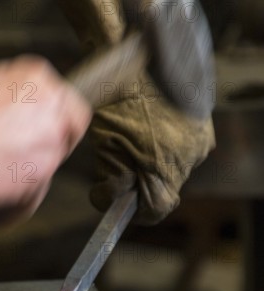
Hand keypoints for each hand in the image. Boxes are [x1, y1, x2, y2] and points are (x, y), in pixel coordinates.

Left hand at [90, 73, 214, 224]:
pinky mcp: (204, 130)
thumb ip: (113, 180)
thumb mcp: (105, 145)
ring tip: (139, 143)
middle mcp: (188, 158)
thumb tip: (112, 201)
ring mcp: (199, 143)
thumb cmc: (117, 99)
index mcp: (162, 165)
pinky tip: (153, 133)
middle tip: (124, 169)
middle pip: (166, 191)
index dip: (138, 213)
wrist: (142, 57)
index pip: (157, 209)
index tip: (121, 206)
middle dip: (144, 186)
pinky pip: (186, 152)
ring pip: (176, 172)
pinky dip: (169, 150)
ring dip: (157, 167)